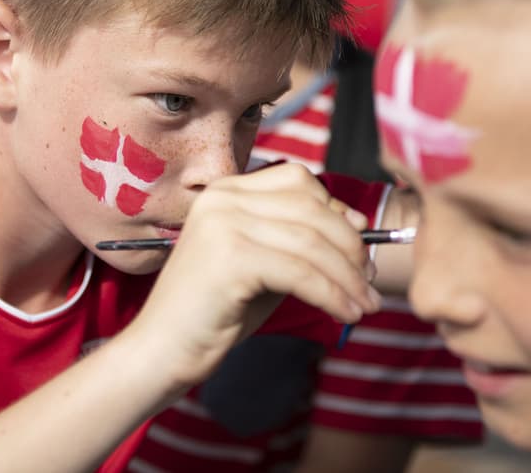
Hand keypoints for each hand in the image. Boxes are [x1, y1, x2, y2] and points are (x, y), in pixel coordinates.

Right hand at [123, 163, 381, 390]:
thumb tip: (357, 224)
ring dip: (348, 277)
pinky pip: (301, 273)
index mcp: (226, 190)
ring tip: (366, 304)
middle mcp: (223, 198)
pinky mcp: (230, 257)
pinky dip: (332, 294)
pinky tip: (346, 313)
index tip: (360, 244)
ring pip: (311, 243)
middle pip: (311, 208)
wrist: (161, 350)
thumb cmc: (213, 312)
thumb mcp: (262, 264)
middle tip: (370, 281)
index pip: (298, 180)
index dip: (336, 209)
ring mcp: (224, 223)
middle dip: (351, 246)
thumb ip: (298, 242)